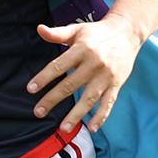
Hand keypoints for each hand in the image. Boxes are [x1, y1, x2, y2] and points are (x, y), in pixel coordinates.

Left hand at [26, 12, 143, 132]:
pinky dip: (101, 116)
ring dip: (76, 114)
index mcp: (82, 49)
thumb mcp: (77, 30)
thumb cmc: (97, 32)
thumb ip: (58, 33)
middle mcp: (94, 63)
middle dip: (53, 99)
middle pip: (70, 84)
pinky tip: (92, 128)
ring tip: (63, 128)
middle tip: (38, 112)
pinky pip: (108, 103)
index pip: (59, 65)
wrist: (127, 33)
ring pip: (89, 98)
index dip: (44, 77)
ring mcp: (106, 76)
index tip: (31, 89)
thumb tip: (39, 29)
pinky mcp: (116, 84)